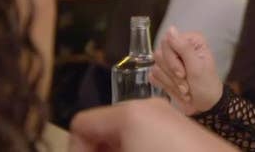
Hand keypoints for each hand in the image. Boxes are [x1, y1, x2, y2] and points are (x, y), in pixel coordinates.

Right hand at [69, 97, 235, 151]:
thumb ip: (101, 148)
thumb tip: (83, 148)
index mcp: (130, 112)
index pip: (82, 124)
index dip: (76, 148)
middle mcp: (147, 107)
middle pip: (104, 126)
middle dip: (98, 148)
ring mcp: (165, 115)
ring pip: (125, 130)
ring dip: (117, 148)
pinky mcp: (179, 126)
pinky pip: (145, 132)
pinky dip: (136, 145)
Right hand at [149, 27, 221, 114]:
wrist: (205, 106)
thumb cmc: (206, 85)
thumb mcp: (197, 67)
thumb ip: (184, 48)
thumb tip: (170, 29)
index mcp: (190, 40)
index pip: (167, 42)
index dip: (172, 61)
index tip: (183, 74)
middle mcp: (179, 47)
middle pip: (159, 54)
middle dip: (172, 74)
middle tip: (186, 85)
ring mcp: (170, 60)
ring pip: (156, 67)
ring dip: (171, 82)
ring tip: (185, 90)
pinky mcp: (163, 73)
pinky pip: (153, 76)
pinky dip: (165, 86)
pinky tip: (177, 91)